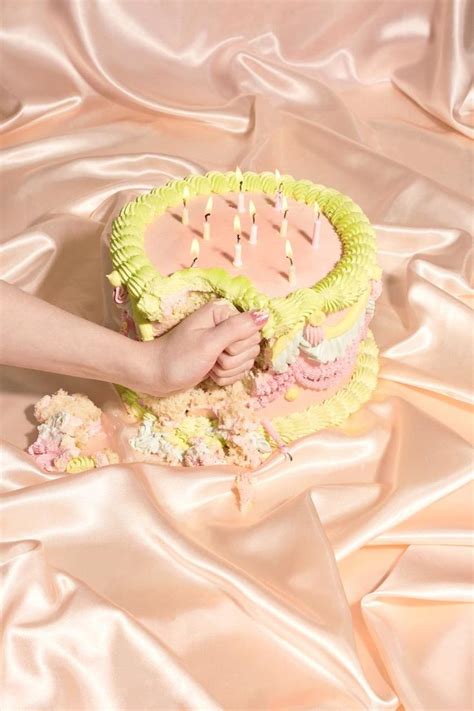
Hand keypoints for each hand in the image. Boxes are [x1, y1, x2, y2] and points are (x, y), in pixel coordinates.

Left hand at [139, 299, 268, 396]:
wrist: (154, 376)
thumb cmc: (177, 359)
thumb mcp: (208, 343)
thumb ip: (238, 328)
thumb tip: (264, 315)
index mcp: (223, 313)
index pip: (253, 332)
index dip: (237, 347)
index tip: (218, 350)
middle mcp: (226, 325)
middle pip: (252, 348)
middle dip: (232, 361)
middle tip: (210, 360)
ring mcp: (224, 343)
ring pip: (246, 362)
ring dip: (227, 371)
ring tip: (207, 367)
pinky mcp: (222, 359)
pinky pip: (238, 371)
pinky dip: (225, 377)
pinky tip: (208, 374)